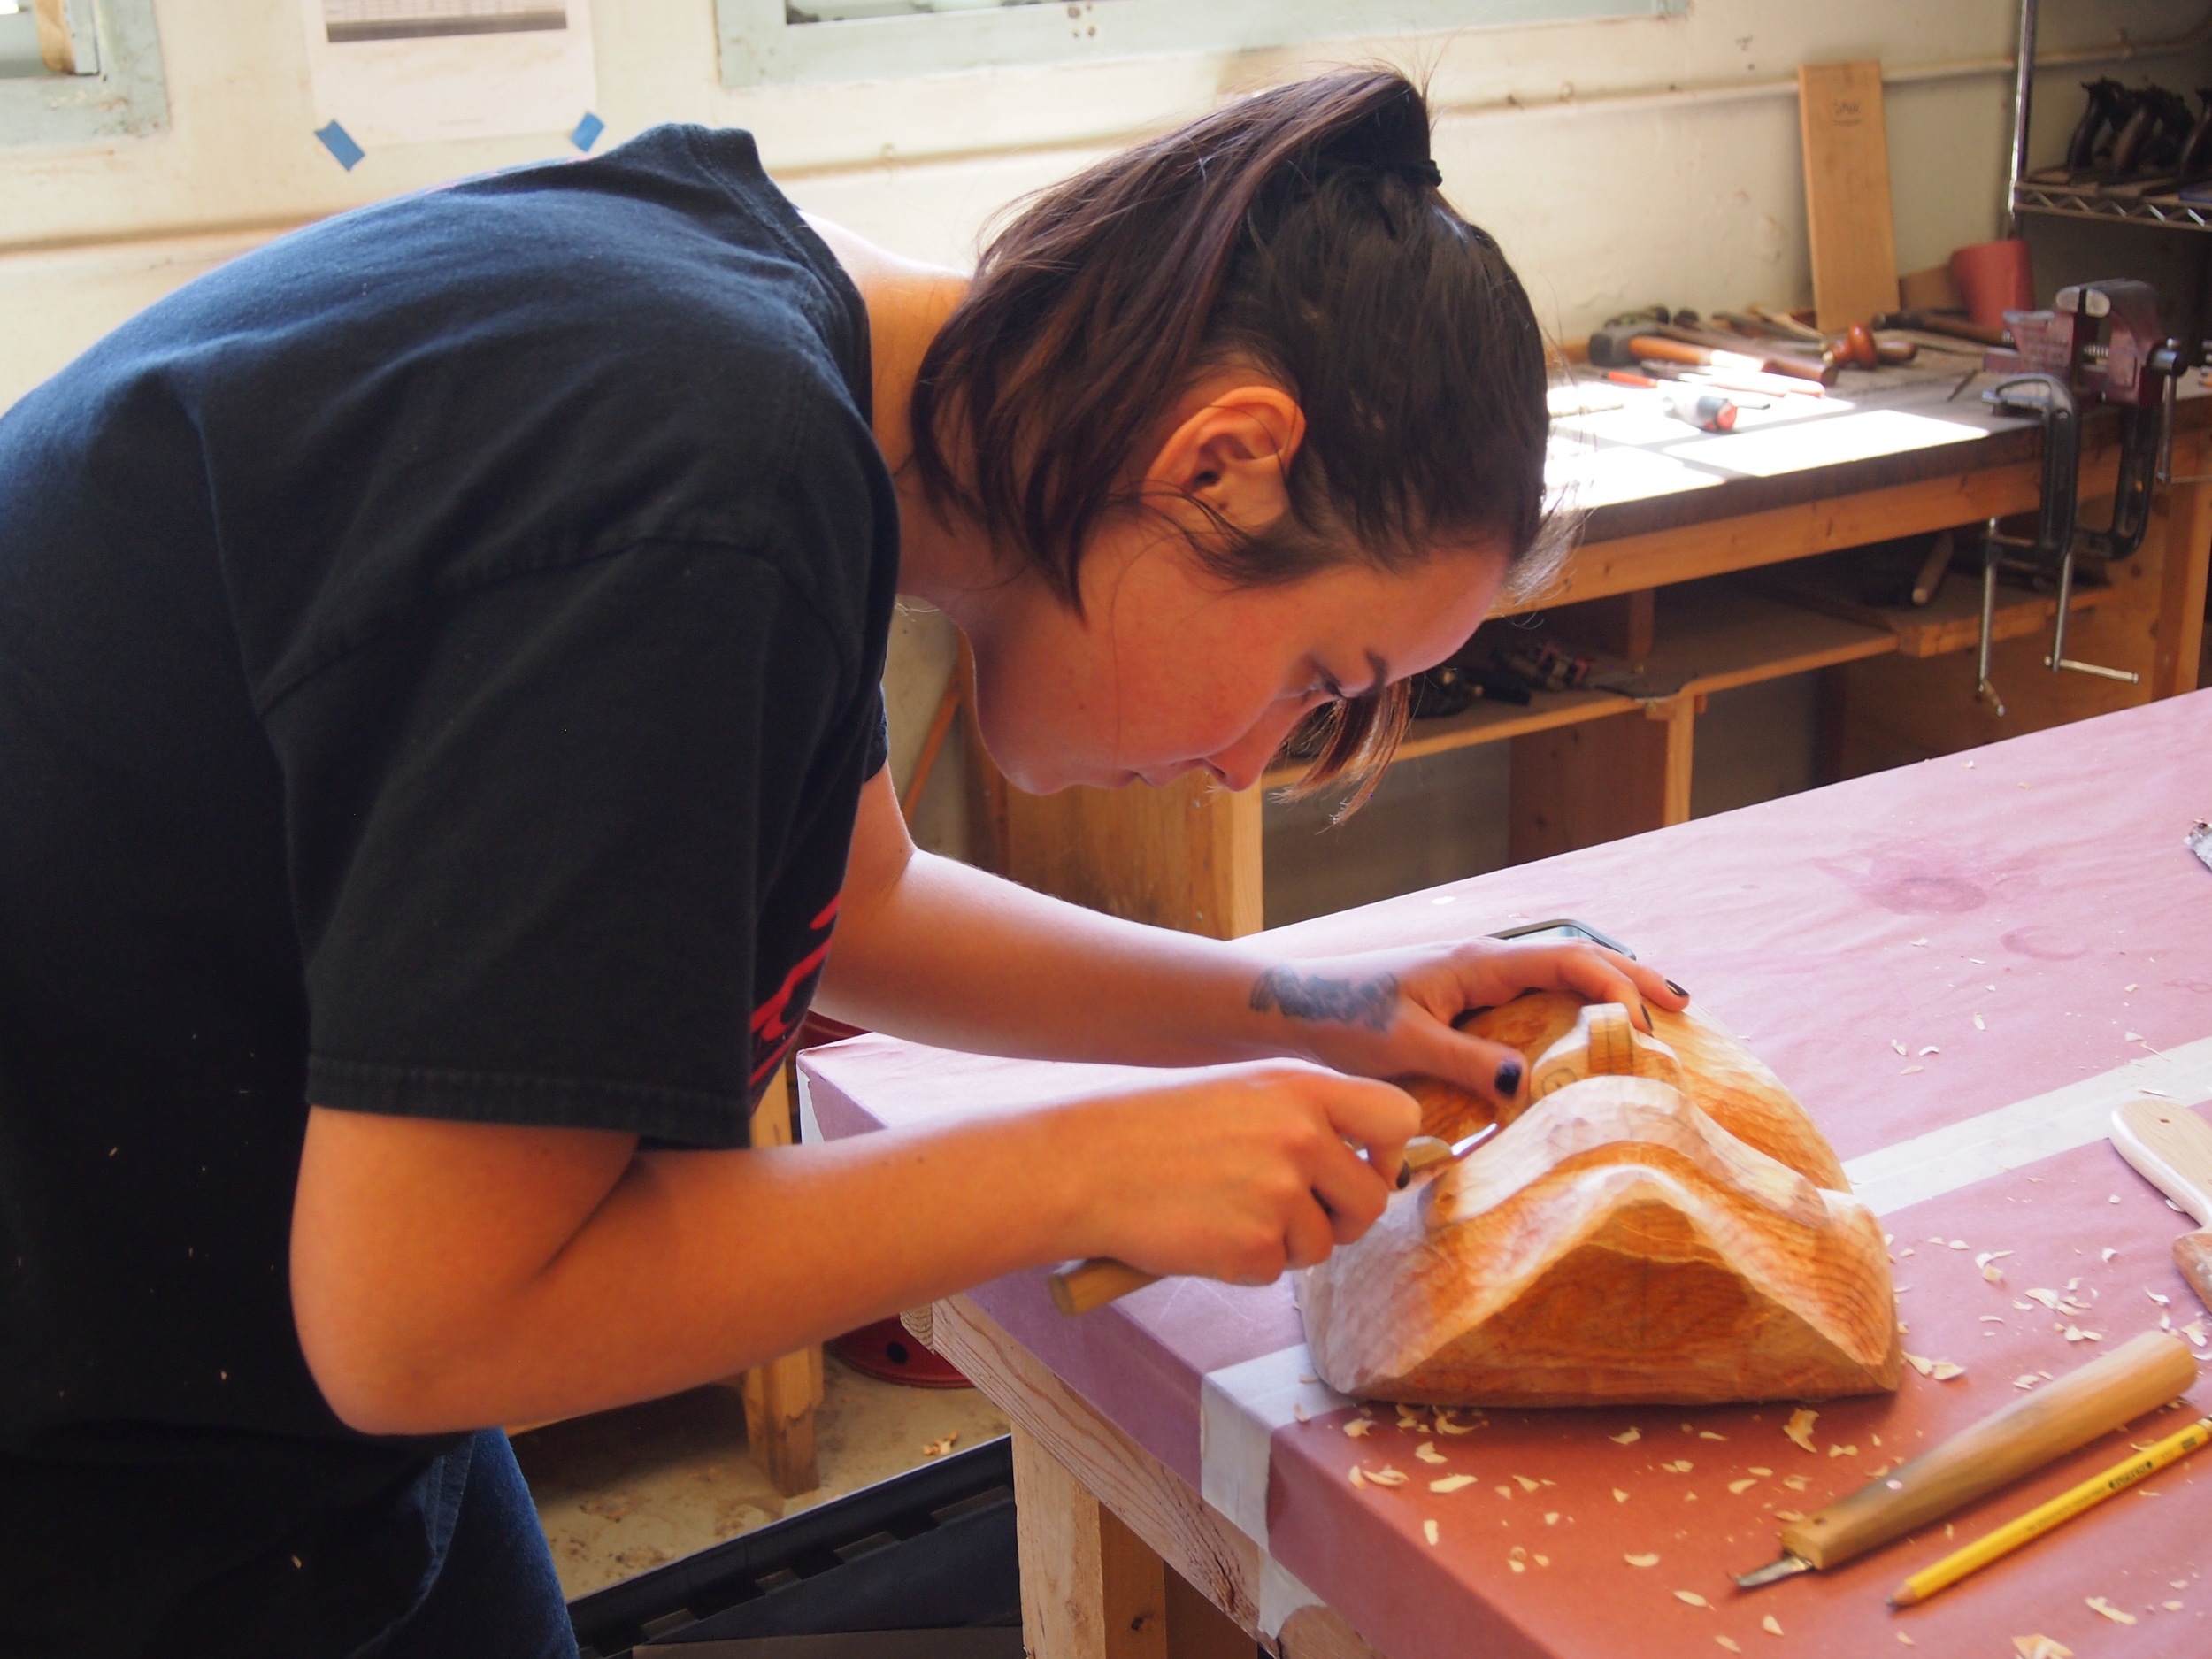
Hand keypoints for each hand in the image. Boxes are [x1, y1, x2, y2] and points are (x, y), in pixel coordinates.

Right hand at [1055, 1061, 1418, 1285]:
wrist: (1087, 1165)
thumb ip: (1307, 1119)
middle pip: (1372, 1200)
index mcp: (1301, 1087)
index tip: (1362, 1166)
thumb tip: (1367, 1167)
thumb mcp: (1243, 1094)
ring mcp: (1280, 1193)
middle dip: (1340, 1218)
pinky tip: (1204, 1233)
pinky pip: (1276, 1272)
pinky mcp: (1255, 1247)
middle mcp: (1302, 1135)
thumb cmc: (1159, 1129)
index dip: (1389, 1152)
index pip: (1399, 1117)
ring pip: (1323, 1244)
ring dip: (1284, 1243)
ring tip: (1225, 1212)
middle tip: (1291, 1212)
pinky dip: (1244, 1265)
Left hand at [1250, 939, 1689, 1109]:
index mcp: (1478, 962)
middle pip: (1576, 955)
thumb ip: (1466, 1064)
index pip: (1567, 961)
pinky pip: (1536, 990)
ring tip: (1657, 1010)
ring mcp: (1477, 974)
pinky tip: (1590, 1027)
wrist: (1293, 1007)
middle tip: (1684, 1005)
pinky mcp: (1466, 995)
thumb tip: (1530, 1086)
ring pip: (1559, 968)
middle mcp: (1485, 959)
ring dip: (1607, 983)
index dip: (1614, 987)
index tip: (1646, 1023)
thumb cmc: (1342, 1021)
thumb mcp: (1405, 1047)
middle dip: (1630, 975)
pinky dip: (1574, 999)